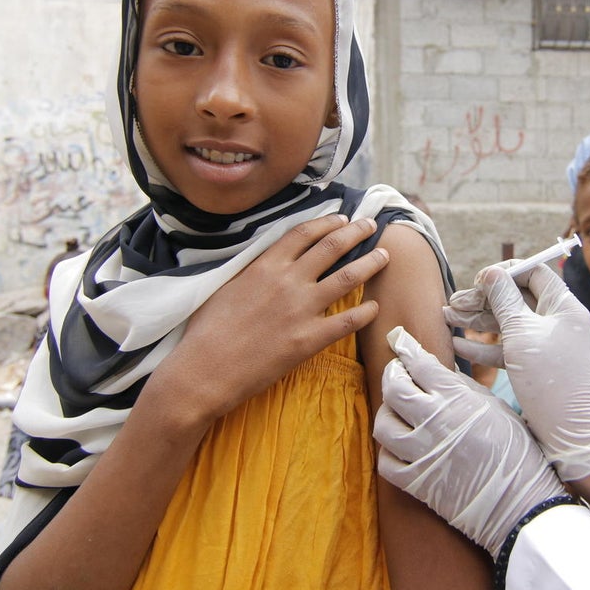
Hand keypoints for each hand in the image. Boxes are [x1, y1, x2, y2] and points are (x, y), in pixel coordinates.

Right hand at [150, 215, 390, 427]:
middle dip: (356, 233)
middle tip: (372, 226)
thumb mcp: (226, 287)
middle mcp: (288, 281)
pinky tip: (374, 306)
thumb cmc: (207, 331)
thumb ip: (252, 270)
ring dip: (370, 264)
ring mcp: (301, 309)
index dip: (327, 223)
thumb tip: (267, 261)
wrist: (204, 371)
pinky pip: (347, 320)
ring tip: (384, 256)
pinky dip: (365, 311)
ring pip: (347, 277)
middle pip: (331, 247)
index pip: (304, 233)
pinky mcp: (309, 339)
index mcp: (265, 266)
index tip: (342, 218)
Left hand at [374, 327, 566, 557]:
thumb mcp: (494, 406)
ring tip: (398, 411)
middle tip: (397, 372)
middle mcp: (434, 421)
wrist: (521, 501)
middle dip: (392, 374)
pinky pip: (385, 461)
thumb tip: (438, 370)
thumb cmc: (516, 449)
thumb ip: (462, 387)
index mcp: (456, 398)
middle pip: (393, 388)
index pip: (418, 363)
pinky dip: (389, 450)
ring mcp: (422, 453)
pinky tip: (400, 445)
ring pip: (383, 424)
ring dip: (387, 412)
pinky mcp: (416, 482)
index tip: (398, 339)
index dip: (405, 347)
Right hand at [444, 264, 589, 481]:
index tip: (479, 281)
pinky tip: (459, 344)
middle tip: (453, 303)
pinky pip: (508, 348)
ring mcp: (546, 344)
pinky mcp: (536, 366)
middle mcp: (557, 322)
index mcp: (564, 307)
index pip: (534, 273)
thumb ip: (504, 300)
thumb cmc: (548, 378)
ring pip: (509, 323)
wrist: (567, 431)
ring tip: (447, 318)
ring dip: (478, 320)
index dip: (505, 273)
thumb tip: (492, 273)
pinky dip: (485, 345)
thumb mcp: (521, 333)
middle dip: (483, 299)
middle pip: (517, 297)